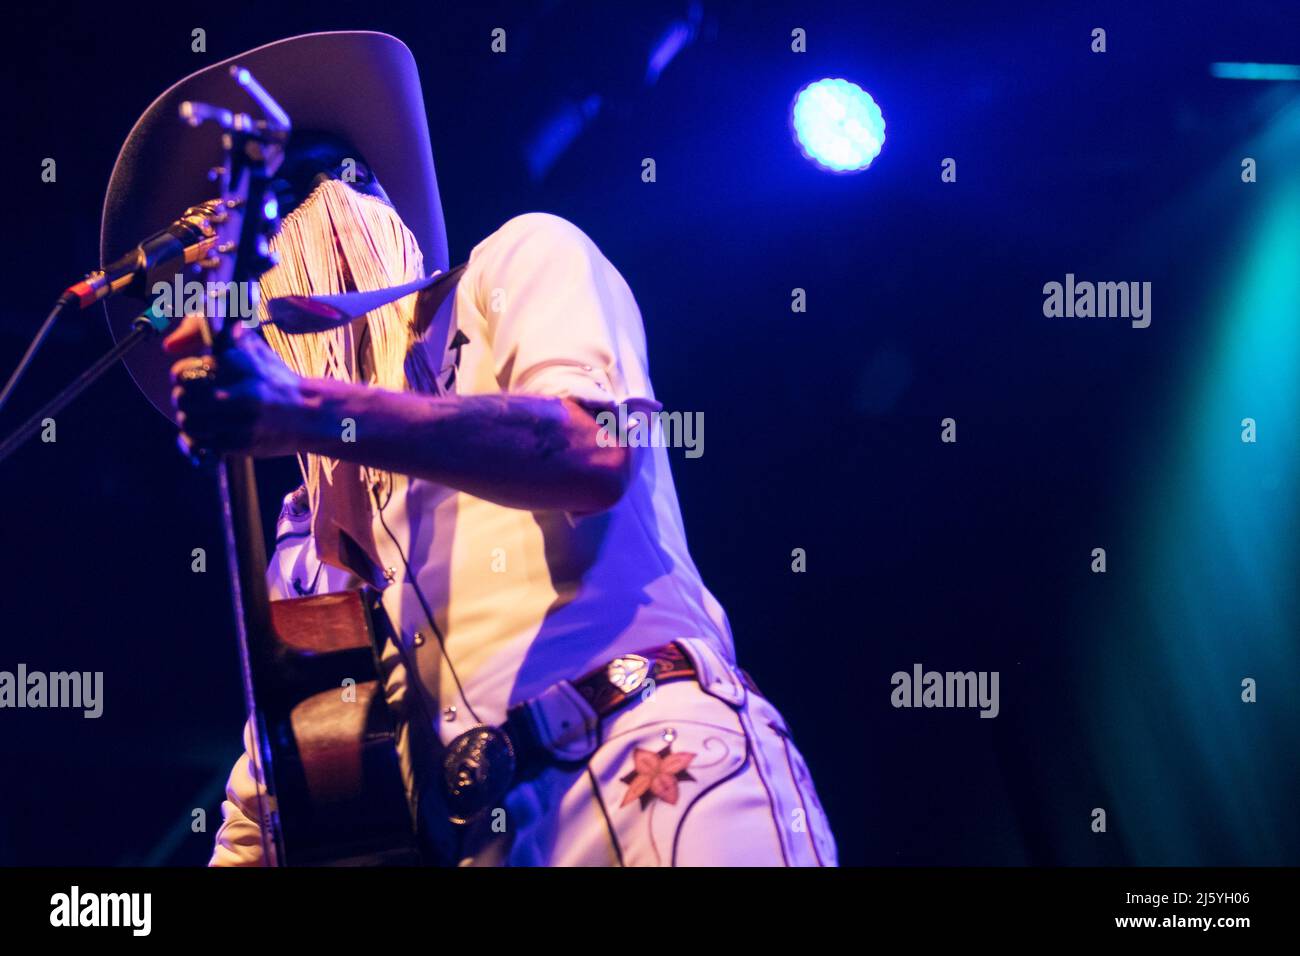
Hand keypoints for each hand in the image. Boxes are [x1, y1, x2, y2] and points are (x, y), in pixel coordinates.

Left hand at [166, 315, 307, 457]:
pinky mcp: (242, 443)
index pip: (187, 371)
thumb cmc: (280, 381)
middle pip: (183, 398)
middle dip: (182, 399)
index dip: (181, 375)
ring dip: (189, 421)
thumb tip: (208, 324)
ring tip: (199, 418)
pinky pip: (203, 444)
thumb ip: (232, 337)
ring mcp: (241, 420)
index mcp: (240, 365)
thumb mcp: (259, 352)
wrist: (311, 415)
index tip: (185, 378)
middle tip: (189, 400)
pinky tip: (210, 433)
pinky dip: (200, 440)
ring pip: (189, 422)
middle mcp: (240, 391)